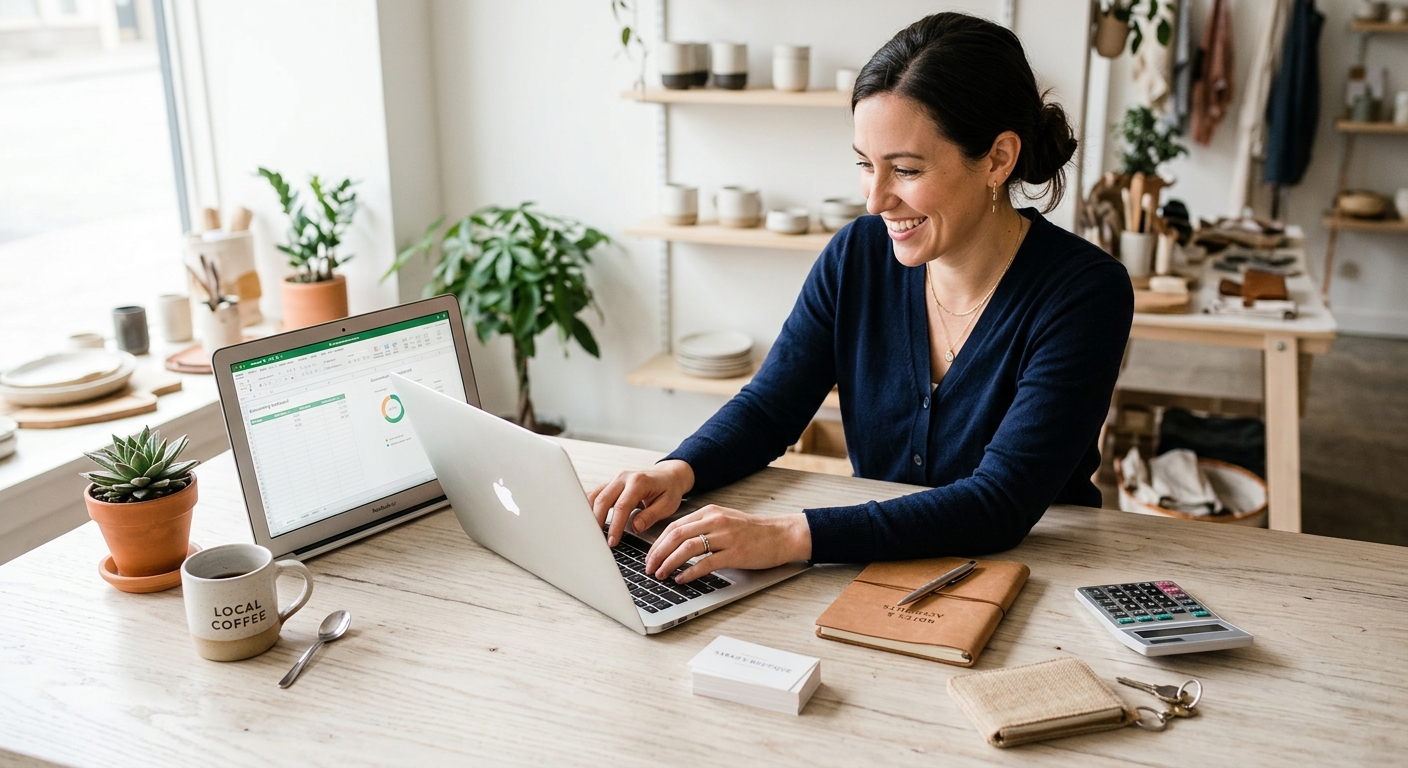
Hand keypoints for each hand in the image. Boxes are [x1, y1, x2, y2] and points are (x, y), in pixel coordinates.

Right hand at [588, 460, 694, 546]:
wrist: (668, 476)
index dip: (615, 526)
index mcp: (638, 482)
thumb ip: (651, 516)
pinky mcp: (610, 484)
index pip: (621, 506)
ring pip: (595, 496)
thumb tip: (635, 527)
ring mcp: (615, 480)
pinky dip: (589, 507)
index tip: (612, 541)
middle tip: (598, 541)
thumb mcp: (667, 504)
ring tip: (591, 533)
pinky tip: (588, 521)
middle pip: (602, 500)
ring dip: (590, 515)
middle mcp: (623, 478)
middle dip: (597, 522)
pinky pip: (595, 494)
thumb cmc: (669, 490)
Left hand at [645, 506, 811, 582]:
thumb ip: (702, 528)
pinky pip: (706, 563)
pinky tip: (681, 579)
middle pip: (676, 535)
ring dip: (669, 563)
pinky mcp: (735, 553)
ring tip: (660, 574)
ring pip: (687, 548)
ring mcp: (726, 536)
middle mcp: (715, 521)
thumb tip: (676, 544)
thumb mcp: (724, 521)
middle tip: (649, 568)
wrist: (782, 534)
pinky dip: (690, 572)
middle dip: (658, 553)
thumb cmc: (753, 532)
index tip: (649, 557)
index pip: (674, 526)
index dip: (657, 543)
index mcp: (709, 512)